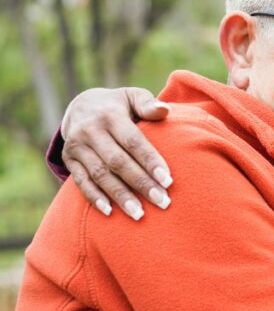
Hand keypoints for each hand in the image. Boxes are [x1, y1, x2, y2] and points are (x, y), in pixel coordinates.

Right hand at [61, 87, 171, 219]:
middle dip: (140, 183)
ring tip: (139, 214)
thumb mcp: (132, 96)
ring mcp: (77, 146)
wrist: (81, 106)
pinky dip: (94, 197)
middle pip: (117, 162)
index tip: (168, 181)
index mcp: (110, 115)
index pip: (133, 141)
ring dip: (119, 196)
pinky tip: (109, 212)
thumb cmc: (119, 105)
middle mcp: (90, 131)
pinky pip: (80, 181)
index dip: (150, 161)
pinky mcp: (68, 159)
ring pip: (99, 175)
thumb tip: (166, 110)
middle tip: (162, 202)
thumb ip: (148, 104)